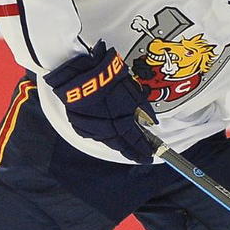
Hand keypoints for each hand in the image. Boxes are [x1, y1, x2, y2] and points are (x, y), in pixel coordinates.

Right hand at [42, 40, 153, 162]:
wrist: (80, 73)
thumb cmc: (106, 78)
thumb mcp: (132, 90)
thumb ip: (143, 108)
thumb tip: (150, 119)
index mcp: (122, 123)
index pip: (136, 142)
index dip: (144, 151)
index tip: (148, 156)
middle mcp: (107, 129)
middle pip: (121, 146)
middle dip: (131, 151)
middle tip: (138, 154)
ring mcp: (92, 128)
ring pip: (107, 141)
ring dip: (117, 143)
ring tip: (124, 144)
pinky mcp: (79, 124)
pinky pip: (94, 134)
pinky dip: (102, 134)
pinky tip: (106, 133)